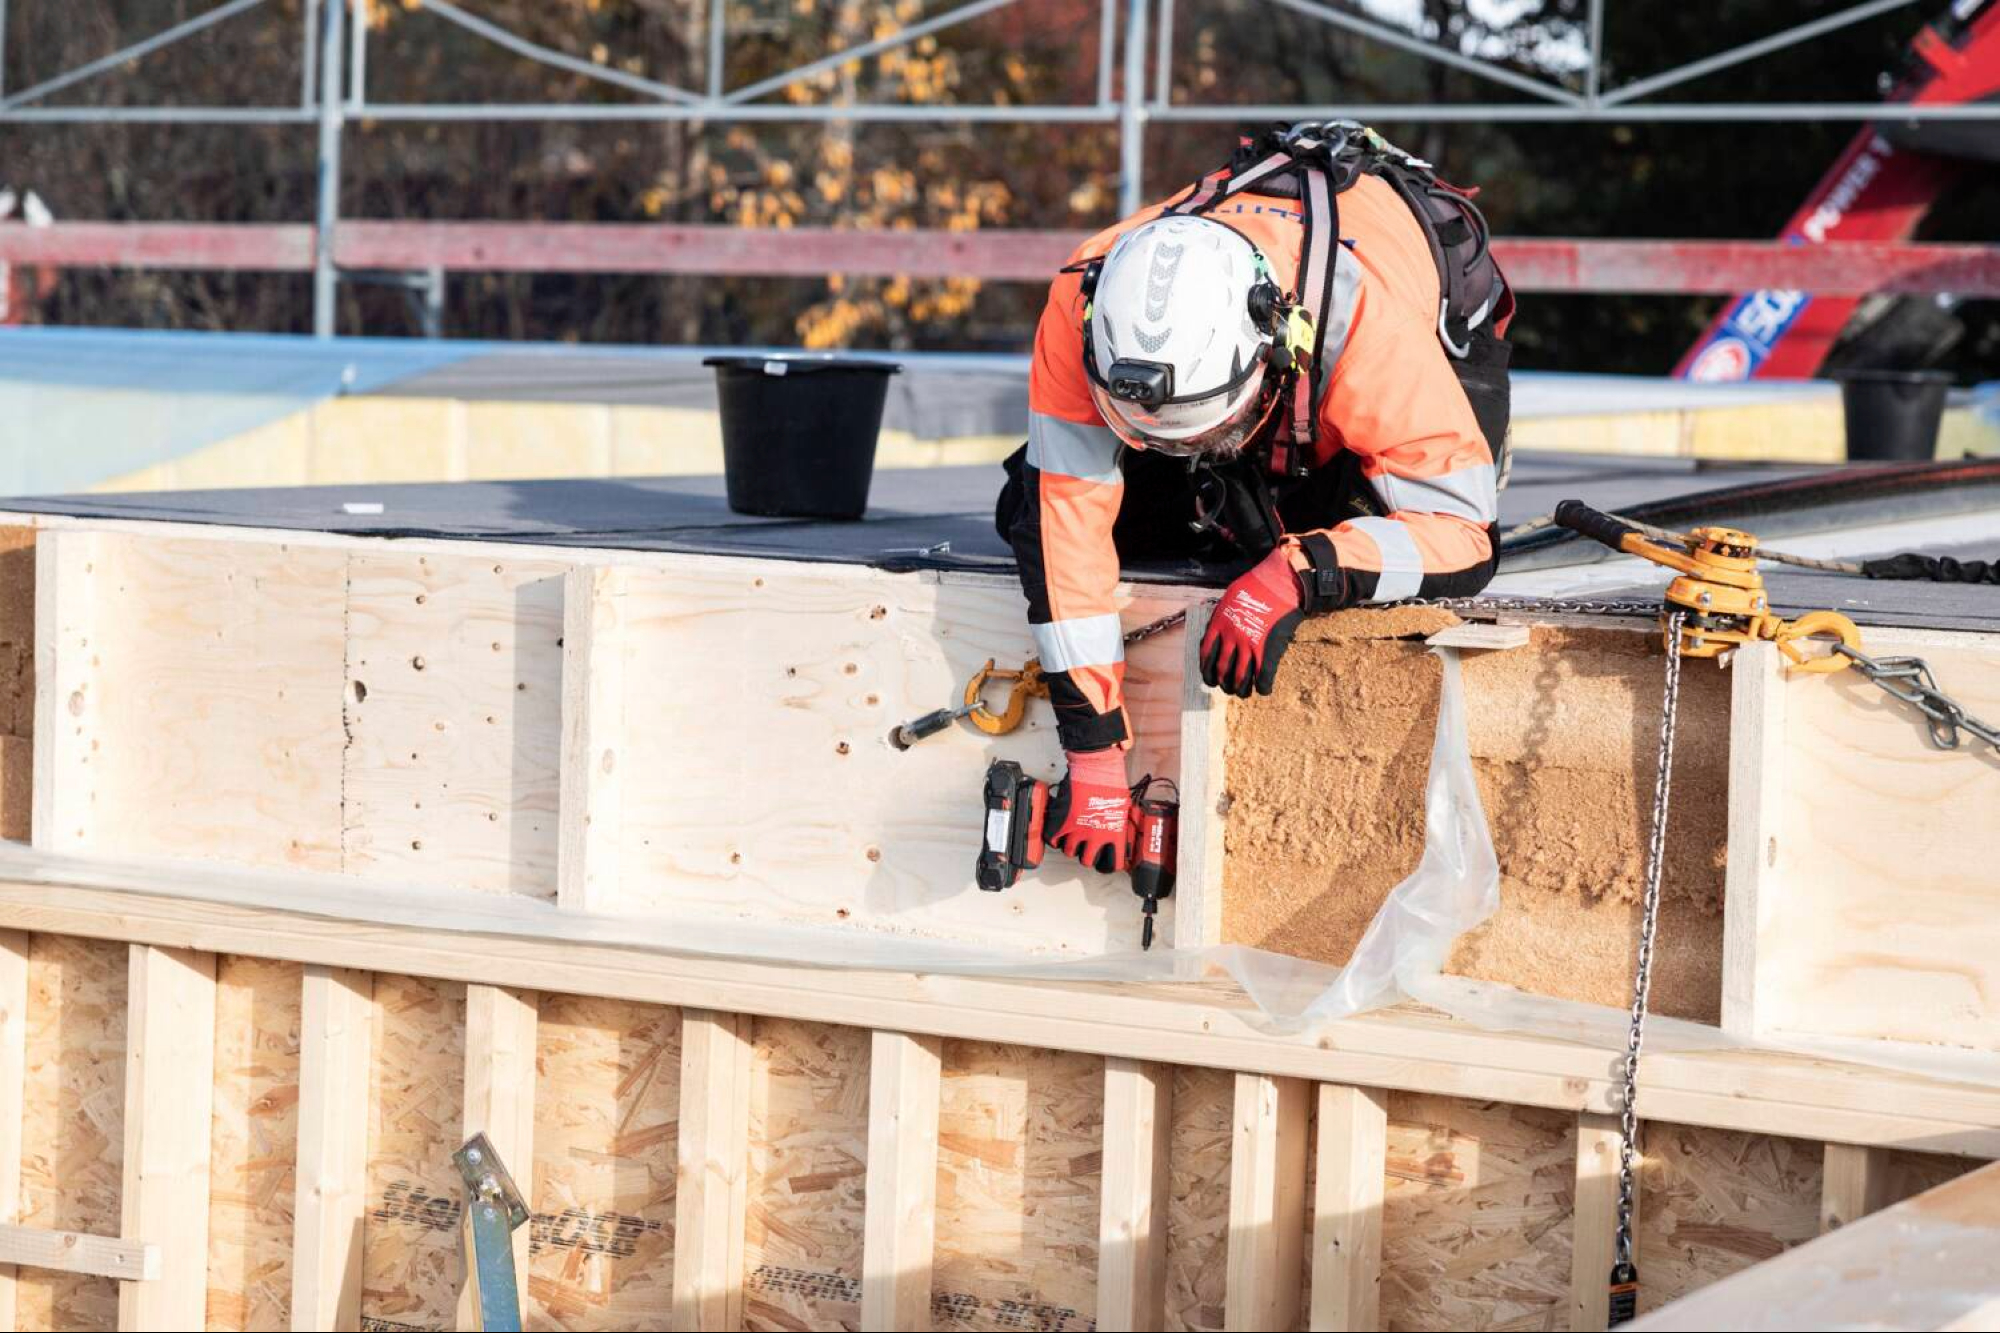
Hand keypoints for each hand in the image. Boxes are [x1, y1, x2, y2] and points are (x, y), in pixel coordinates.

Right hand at [1045, 748, 1134, 873]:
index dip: (1110, 865)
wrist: (1097, 769)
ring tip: (1072, 839)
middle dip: (1086, 856)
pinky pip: (1054, 840)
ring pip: (1070, 852)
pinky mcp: (1063, 822)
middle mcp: (1096, 837)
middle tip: (1086, 850)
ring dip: (1071, 847)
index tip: (1107, 863)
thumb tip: (1113, 832)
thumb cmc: (1112, 783)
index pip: (1114, 863)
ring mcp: (1078, 831)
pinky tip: (1058, 834)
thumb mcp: (1122, 808)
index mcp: (1114, 835)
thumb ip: (1116, 825)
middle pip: (1087, 861)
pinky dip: (1055, 839)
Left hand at [1201, 546, 1304, 697]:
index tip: (1210, 679)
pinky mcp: (1267, 649)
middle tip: (1227, 688)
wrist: (1279, 582)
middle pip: (1222, 671)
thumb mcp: (1228, 598)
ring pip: (1240, 678)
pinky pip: (1262, 677)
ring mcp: (1249, 645)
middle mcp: (1230, 637)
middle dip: (1223, 684)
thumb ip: (1221, 617)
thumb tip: (1216, 630)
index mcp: (1218, 624)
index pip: (1206, 655)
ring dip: (1240, 690)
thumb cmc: (1256, 586)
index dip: (1207, 671)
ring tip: (1243, 693)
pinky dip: (1262, 688)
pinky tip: (1263, 690)